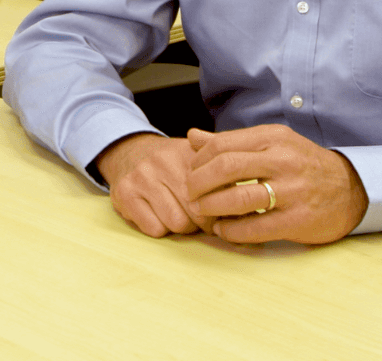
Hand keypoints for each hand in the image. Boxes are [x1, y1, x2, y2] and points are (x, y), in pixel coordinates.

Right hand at [96, 133, 215, 237]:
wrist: (128, 152)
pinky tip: (157, 214)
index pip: (216, 191)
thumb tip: (256, 202)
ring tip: (178, 214)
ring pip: (177, 223)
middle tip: (198, 218)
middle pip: (198, 211)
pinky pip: (155, 229)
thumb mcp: (195, 158)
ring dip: (181, 227)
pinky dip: (160, 228)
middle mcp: (163, 160)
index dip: (222, 209)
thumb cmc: (171, 164)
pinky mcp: (125, 193)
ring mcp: (142, 176)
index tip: (220, 213)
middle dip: (202, 222)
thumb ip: (224, 174)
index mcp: (186, 152)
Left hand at [185, 125, 368, 244]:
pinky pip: (257, 228)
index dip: (199, 160)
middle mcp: (282, 160)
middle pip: (226, 167)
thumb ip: (231, 142)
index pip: (223, 144)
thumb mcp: (271, 143)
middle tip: (189, 193)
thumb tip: (192, 137)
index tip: (191, 172)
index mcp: (272, 137)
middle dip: (199, 182)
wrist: (350, 188)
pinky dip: (233, 231)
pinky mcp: (298, 220)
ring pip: (239, 197)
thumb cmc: (302, 164)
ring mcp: (291, 191)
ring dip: (212, 207)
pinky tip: (224, 230)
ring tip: (201, 211)